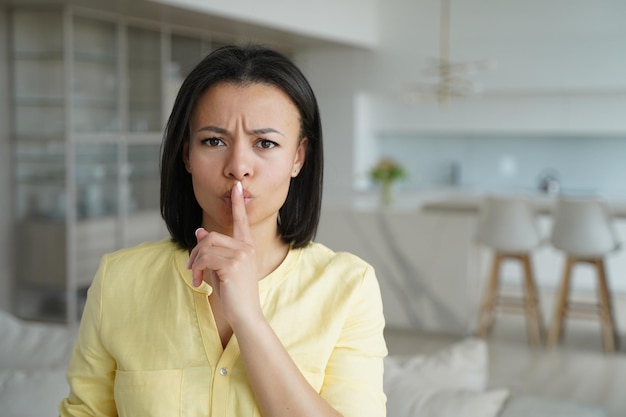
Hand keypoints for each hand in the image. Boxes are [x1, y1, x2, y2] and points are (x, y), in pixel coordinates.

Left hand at [187, 181, 260, 324]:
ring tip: (197, 277)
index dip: (237, 203)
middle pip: (211, 236)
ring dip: (195, 262)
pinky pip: (205, 259)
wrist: (246, 315)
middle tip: (192, 268)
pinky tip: (200, 283)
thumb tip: (199, 232)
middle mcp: (246, 247)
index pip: (241, 220)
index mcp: (246, 246)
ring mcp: (241, 255)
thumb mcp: (222, 268)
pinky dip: (198, 271)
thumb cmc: (235, 293)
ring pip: (206, 247)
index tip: (237, 186)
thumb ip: (213, 250)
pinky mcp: (232, 265)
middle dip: (196, 251)